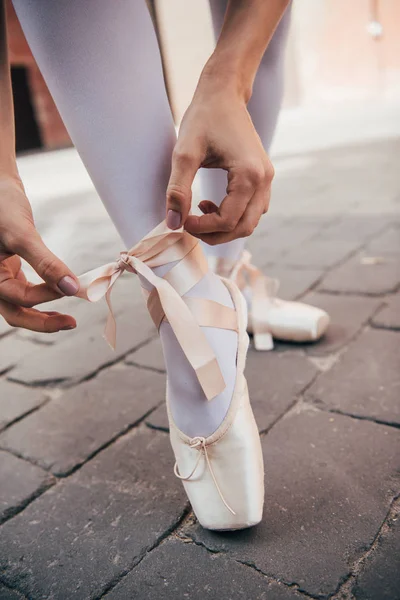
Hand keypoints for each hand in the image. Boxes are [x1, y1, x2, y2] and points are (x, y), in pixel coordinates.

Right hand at [0, 176, 77, 331]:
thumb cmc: (1, 205)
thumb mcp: (22, 234)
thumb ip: (46, 263)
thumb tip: (71, 288)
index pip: (19, 298)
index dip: (47, 295)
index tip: (74, 287)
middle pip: (16, 313)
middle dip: (43, 322)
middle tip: (71, 323)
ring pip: (19, 306)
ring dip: (42, 314)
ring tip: (67, 319)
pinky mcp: (9, 271)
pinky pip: (23, 293)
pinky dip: (41, 297)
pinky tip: (57, 295)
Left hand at [166, 80, 273, 243]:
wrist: (224, 94)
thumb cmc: (203, 119)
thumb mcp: (184, 154)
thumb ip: (178, 190)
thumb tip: (173, 224)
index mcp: (249, 175)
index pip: (227, 220)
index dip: (202, 228)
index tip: (181, 221)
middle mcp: (264, 180)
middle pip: (243, 228)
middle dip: (214, 235)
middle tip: (189, 225)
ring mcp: (267, 180)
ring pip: (250, 222)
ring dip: (224, 227)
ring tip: (200, 212)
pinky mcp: (263, 178)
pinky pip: (253, 210)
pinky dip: (234, 217)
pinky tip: (212, 204)